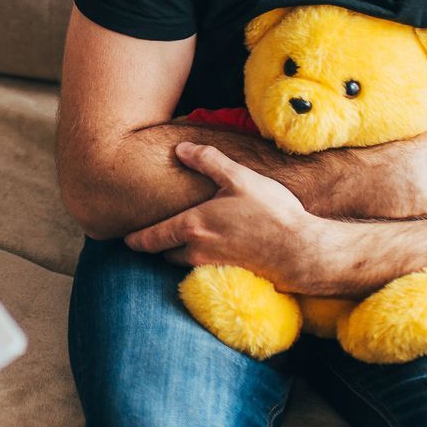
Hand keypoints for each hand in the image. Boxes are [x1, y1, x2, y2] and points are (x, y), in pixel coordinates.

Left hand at [124, 141, 319, 287]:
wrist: (301, 252)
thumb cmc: (271, 213)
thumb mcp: (239, 178)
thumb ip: (208, 162)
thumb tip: (181, 149)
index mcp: (192, 226)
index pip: (151, 238)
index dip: (135, 238)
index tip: (125, 239)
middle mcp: (196, 251)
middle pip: (165, 252)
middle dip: (160, 244)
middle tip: (155, 234)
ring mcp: (213, 267)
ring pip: (185, 262)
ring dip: (180, 253)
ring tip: (185, 238)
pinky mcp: (230, 277)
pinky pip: (205, 270)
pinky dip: (202, 261)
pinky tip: (215, 250)